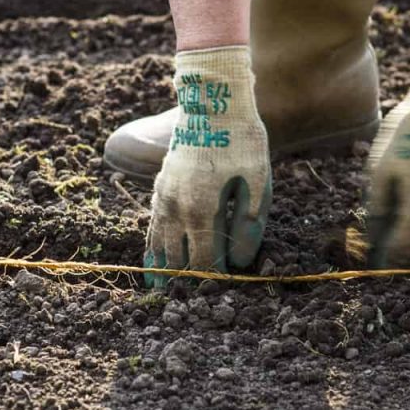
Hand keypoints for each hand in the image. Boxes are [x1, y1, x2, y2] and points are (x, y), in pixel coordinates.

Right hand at [144, 47, 271, 286]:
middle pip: (177, 259)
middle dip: (185, 284)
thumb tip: (238, 263)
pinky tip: (153, 263)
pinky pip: (151, 227)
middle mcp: (176, 208)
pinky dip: (151, 249)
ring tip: (163, 295)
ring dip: (162, 272)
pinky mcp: (159, 188)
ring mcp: (163, 198)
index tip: (221, 299)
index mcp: (202, 209)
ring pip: (158, 246)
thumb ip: (249, 225)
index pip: (205, 261)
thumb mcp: (258, 182)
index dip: (214, 282)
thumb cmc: (242, 141)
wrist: (212, 102)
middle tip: (191, 307)